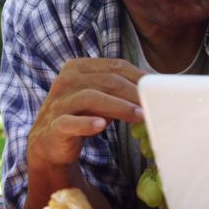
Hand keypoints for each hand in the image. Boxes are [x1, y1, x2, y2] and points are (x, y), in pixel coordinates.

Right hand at [27, 58, 144, 168]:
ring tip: (139, 116)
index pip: (115, 66)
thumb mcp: (100, 98)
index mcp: (78, 67)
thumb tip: (154, 90)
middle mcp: (66, 81)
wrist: (49, 142)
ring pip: (91, 98)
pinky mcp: (54, 126)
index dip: (139, 76)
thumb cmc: (80, 115)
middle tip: (154, 104)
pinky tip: (102, 126)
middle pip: (107, 80)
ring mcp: (58, 103)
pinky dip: (86, 123)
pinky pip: (70, 122)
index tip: (158, 89)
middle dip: (133, 92)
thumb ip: (119, 90)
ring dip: (119, 106)